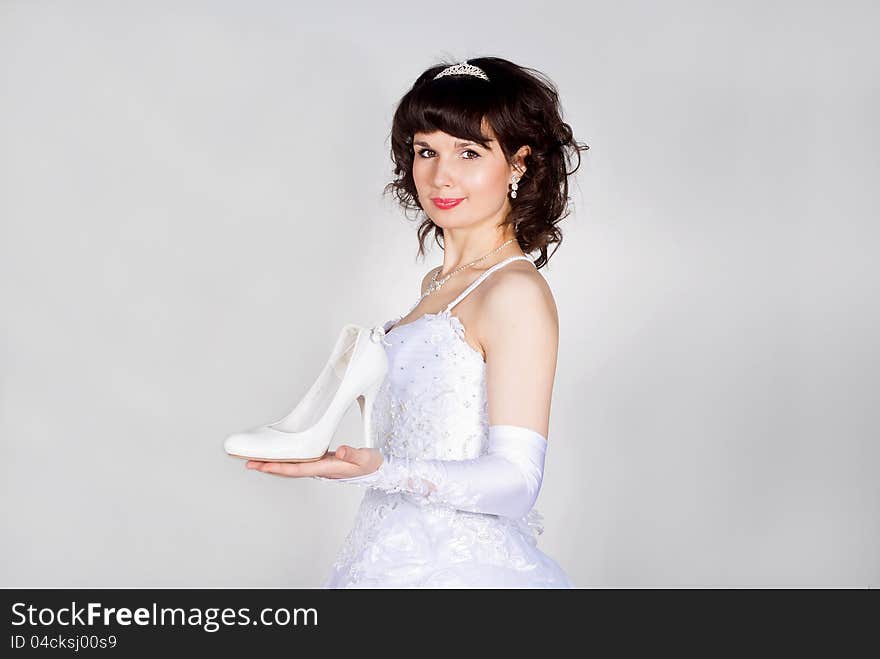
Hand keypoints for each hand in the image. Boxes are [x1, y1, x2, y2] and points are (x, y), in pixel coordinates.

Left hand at [245, 445, 383, 478]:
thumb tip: (341, 451)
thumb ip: (354, 455)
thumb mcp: (366, 458)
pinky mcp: (321, 461)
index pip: (296, 469)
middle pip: (288, 470)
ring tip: (257, 459)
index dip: (277, 467)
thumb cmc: (372, 465)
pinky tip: (279, 454)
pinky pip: (297, 461)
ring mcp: (318, 466)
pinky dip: (285, 459)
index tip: (261, 464)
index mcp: (326, 469)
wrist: (378, 470)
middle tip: (248, 462)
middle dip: (268, 467)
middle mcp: (319, 469)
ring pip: (291, 466)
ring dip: (274, 464)